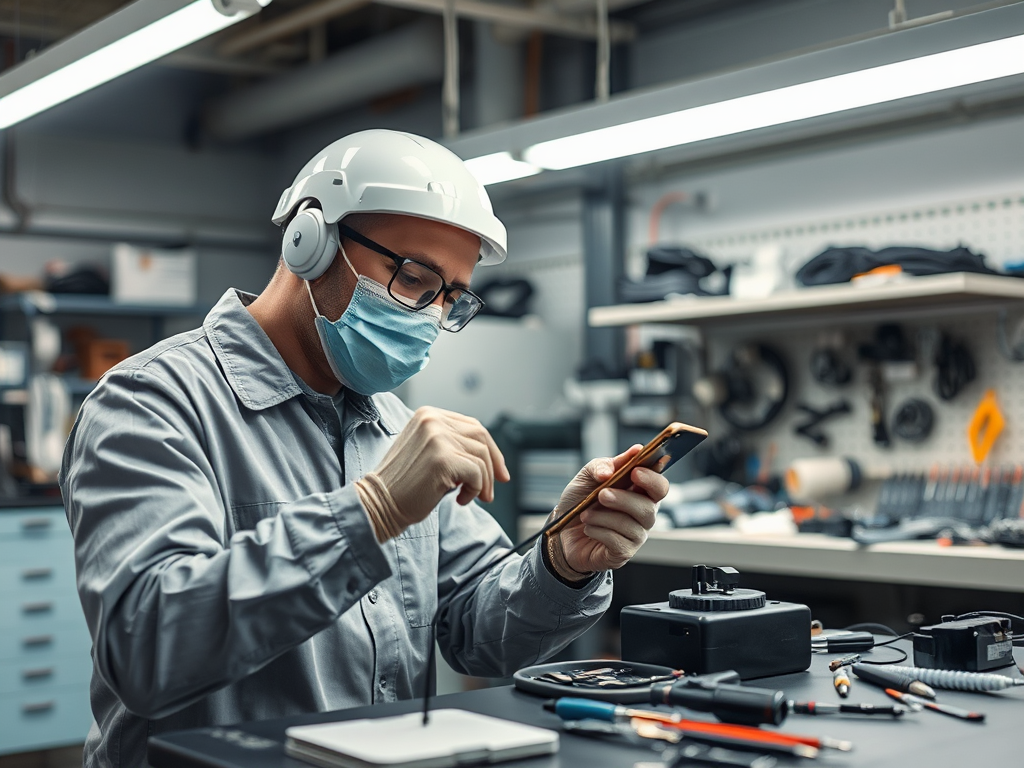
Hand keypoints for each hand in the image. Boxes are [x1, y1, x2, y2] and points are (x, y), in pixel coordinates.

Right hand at [356, 407, 509, 540]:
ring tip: (472, 497)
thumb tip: (492, 458)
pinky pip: (476, 473)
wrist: (378, 503)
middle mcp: (433, 420)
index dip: (491, 449)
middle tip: (492, 490)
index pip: (473, 425)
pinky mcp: (442, 458)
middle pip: (481, 437)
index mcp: (428, 414)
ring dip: (483, 482)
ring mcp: (437, 437)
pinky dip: (475, 490)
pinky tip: (459, 500)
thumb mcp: (428, 452)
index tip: (499, 472)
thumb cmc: (403, 484)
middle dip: (494, 464)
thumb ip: (453, 444)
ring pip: (481, 457)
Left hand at [546, 445, 668, 578]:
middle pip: (649, 508)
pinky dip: (598, 531)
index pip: (660, 486)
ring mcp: (635, 535)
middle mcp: (643, 514)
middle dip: (624, 499)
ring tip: (586, 514)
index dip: (652, 478)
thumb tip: (620, 461)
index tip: (635, 471)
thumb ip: (603, 465)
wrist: (562, 530)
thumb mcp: (587, 477)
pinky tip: (588, 528)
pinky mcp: (624, 552)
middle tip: (602, 494)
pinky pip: (617, 541)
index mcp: (639, 492)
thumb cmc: (580, 501)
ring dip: (604, 516)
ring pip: (631, 526)